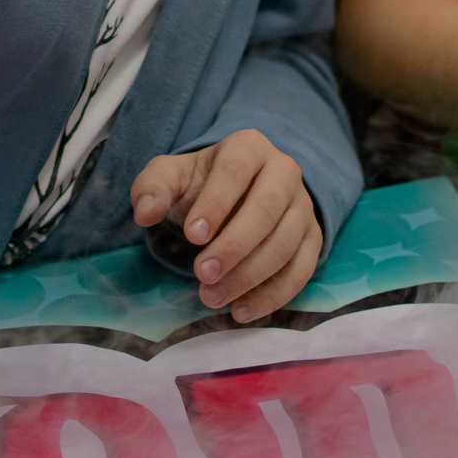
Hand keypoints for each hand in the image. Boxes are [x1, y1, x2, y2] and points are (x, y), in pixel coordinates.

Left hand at [131, 129, 320, 322]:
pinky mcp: (312, 238)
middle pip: (266, 209)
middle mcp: (284, 171)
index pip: (235, 172)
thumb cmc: (200, 185)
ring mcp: (303, 206)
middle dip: (234, 246)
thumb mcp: (170, 177)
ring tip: (212, 297)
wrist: (235, 195)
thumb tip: (145, 212)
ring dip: (249, 276)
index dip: (215, 204)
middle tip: (202, 274)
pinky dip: (273, 295)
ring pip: (285, 244)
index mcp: (248, 147)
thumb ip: (152, 188)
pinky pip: (301, 270)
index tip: (192, 236)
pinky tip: (241, 311)